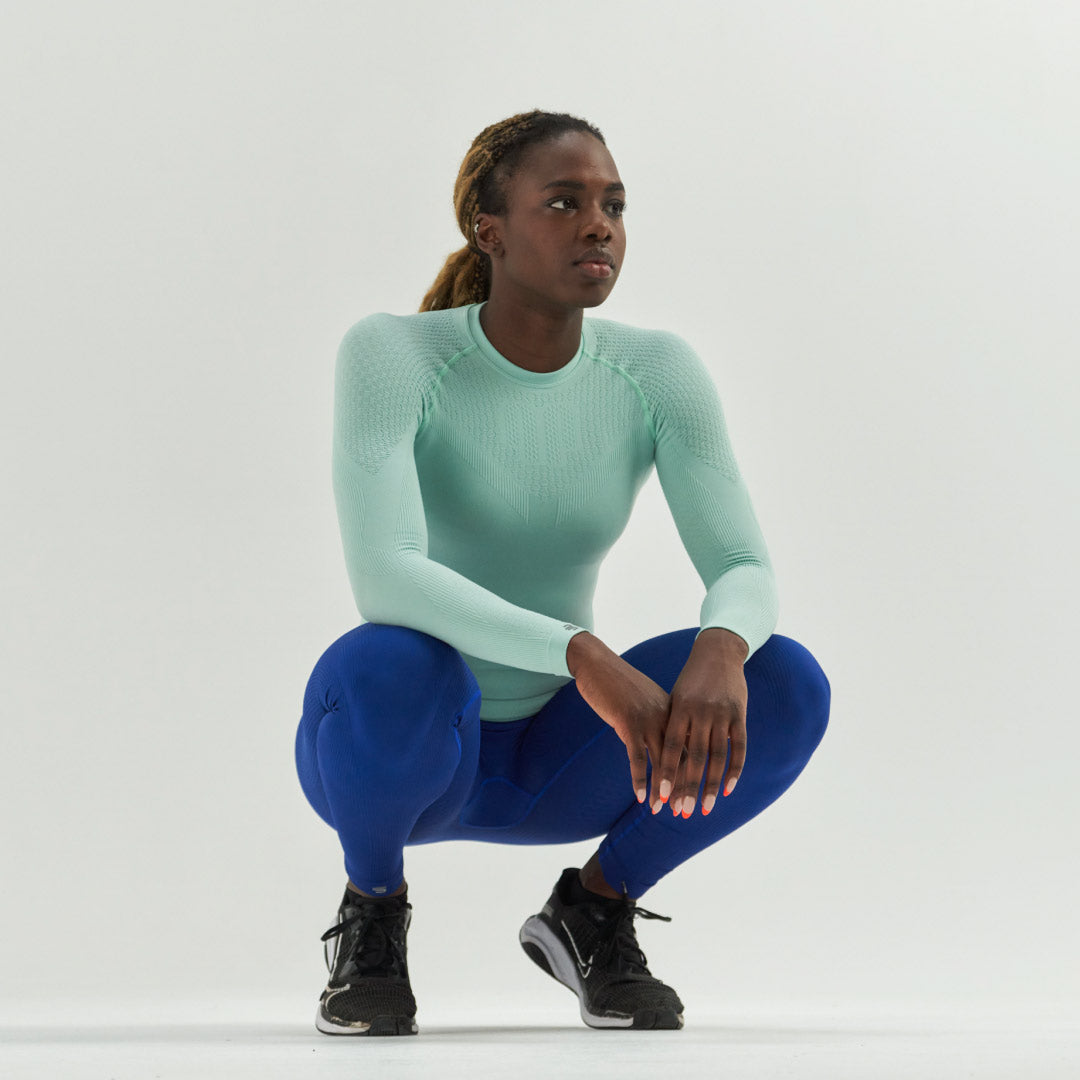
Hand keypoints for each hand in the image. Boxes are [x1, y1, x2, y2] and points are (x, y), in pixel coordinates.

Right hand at [567, 634, 674, 808]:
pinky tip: (640, 797)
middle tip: (683, 812)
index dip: (690, 776)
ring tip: (662, 811)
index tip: (691, 797)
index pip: (689, 749)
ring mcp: (648, 720)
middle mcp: (666, 717)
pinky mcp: (628, 723)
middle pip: (680, 759)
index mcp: (673, 712)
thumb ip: (655, 722)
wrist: (598, 664)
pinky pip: (637, 758)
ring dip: (663, 789)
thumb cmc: (619, 685)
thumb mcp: (644, 703)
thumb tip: (660, 745)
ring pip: (662, 762)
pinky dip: (640, 779)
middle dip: (681, 789)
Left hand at [663, 634, 747, 816]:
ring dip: (712, 786)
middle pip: (695, 757)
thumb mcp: (676, 699)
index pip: (672, 747)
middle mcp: (701, 712)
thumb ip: (673, 727)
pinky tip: (729, 790)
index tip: (661, 796)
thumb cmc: (690, 680)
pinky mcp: (740, 715)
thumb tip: (664, 760)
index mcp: (680, 709)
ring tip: (706, 809)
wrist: (717, 653)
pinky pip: (739, 748)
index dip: (667, 772)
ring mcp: (722, 714)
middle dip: (688, 787)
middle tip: (683, 813)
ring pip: (717, 757)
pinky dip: (735, 771)